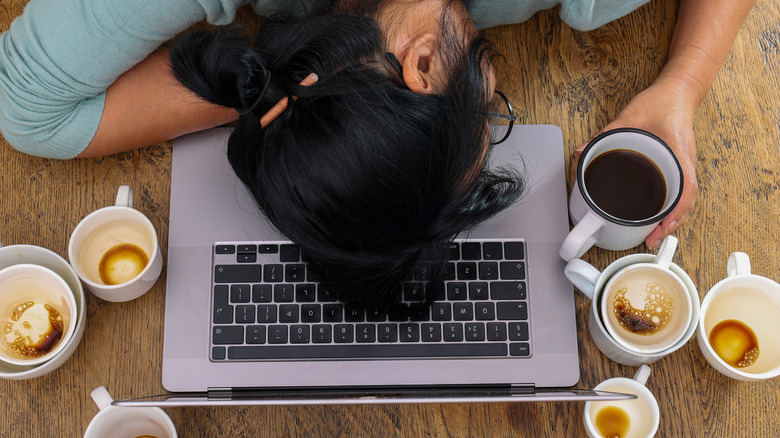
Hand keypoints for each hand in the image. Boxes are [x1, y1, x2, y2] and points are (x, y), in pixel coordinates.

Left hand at [576, 77, 699, 249]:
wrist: (678, 91)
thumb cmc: (661, 102)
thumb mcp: (629, 117)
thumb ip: (604, 134)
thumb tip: (581, 151)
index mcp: (678, 152)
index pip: (685, 188)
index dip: (675, 212)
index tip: (661, 227)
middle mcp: (685, 162)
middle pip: (686, 201)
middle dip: (671, 224)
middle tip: (651, 240)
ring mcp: (684, 165)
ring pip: (684, 199)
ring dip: (672, 219)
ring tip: (654, 236)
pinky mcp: (679, 165)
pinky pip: (680, 191)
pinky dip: (671, 208)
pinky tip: (659, 218)